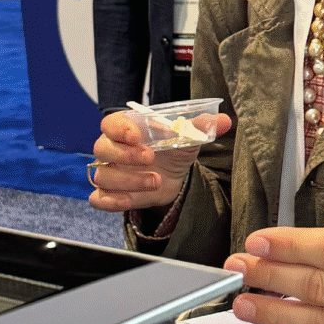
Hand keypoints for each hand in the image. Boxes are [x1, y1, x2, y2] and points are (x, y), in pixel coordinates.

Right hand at [88, 108, 228, 211]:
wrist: (173, 176)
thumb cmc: (173, 149)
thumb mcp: (188, 136)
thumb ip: (202, 126)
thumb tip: (224, 121)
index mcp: (125, 128)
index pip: (110, 123)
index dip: (119, 129)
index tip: (136, 135)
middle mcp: (112, 149)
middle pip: (102, 149)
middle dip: (125, 155)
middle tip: (150, 158)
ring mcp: (109, 172)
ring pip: (103, 176)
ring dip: (129, 181)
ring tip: (156, 181)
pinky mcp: (111, 194)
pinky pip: (98, 199)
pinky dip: (110, 202)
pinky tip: (129, 200)